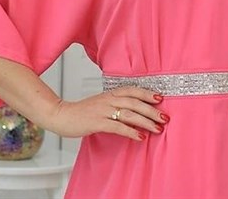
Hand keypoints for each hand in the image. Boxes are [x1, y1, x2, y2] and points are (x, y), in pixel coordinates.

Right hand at [46, 87, 169, 141]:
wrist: (62, 115)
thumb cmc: (82, 111)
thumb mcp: (101, 103)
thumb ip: (116, 104)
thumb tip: (134, 111)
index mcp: (110, 93)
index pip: (132, 90)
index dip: (146, 93)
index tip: (160, 98)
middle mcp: (108, 99)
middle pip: (134, 102)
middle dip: (151, 110)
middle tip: (165, 117)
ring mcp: (103, 110)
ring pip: (129, 113)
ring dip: (145, 121)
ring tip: (157, 128)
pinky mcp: (97, 122)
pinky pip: (117, 126)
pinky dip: (130, 131)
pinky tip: (140, 137)